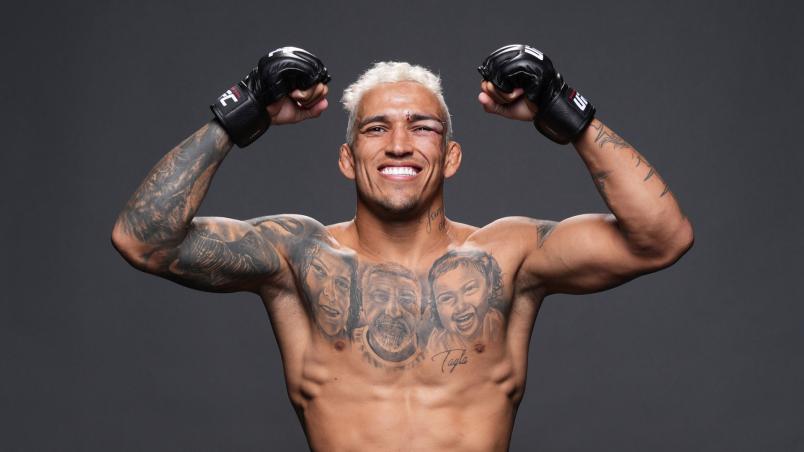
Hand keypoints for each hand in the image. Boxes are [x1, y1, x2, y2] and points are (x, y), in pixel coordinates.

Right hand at [211, 46, 330, 146]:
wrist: (261, 110)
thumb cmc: (275, 111)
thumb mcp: (298, 113)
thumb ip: (313, 110)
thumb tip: (326, 104)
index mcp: (301, 84)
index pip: (321, 86)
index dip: (317, 97)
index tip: (304, 103)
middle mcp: (299, 77)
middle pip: (321, 84)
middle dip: (311, 98)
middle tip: (297, 99)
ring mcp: (295, 73)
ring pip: (315, 82)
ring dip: (306, 95)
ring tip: (293, 96)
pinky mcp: (290, 71)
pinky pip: (308, 79)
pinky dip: (303, 92)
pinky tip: (292, 93)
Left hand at [477, 44, 594, 143]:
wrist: (547, 111)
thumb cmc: (531, 107)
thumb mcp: (506, 108)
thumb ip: (491, 104)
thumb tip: (480, 96)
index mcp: (511, 67)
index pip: (489, 71)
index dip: (489, 86)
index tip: (501, 97)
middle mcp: (517, 60)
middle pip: (490, 73)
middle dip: (496, 92)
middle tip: (511, 98)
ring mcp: (524, 61)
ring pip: (497, 75)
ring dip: (503, 93)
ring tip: (518, 95)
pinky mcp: (528, 67)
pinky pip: (506, 77)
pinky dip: (509, 91)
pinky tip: (521, 93)